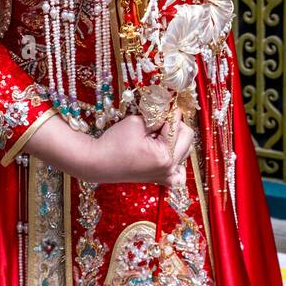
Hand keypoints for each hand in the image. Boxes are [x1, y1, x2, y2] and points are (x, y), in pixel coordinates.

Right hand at [80, 112, 195, 187]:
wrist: (97, 162)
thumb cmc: (114, 143)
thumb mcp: (137, 123)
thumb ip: (157, 116)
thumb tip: (170, 110)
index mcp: (165, 155)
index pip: (178, 125)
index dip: (169, 112)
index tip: (163, 105)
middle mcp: (168, 168)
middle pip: (187, 139)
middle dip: (175, 125)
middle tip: (160, 120)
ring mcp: (164, 176)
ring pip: (185, 153)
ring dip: (176, 140)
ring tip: (159, 135)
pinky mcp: (158, 179)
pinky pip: (177, 175)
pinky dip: (177, 164)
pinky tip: (168, 155)